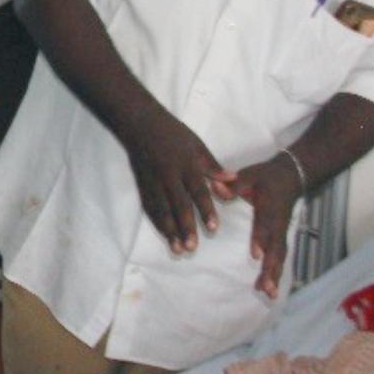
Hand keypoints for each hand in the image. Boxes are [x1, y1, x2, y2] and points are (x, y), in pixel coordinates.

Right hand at [122, 110, 234, 252]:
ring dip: (170, 231)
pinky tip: (165, 235)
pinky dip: (157, 223)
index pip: (197, 191)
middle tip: (193, 247)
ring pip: (162, 210)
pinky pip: (150, 207)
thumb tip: (232, 180)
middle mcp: (169, 176)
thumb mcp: (197, 145)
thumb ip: (213, 165)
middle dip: (185, 227)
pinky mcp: (143, 185)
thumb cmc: (173, 133)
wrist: (141, 124)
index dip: (206, 210)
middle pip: (178, 205)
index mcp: (186, 165)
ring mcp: (153, 182)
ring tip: (178, 249)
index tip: (213, 228)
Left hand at [223, 155, 302, 296]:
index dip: (262, 239)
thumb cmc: (266, 177)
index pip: (266, 226)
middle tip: (266, 287)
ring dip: (275, 275)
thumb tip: (217, 188)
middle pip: (277, 249)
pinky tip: (270, 288)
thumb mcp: (250, 174)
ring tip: (270, 294)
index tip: (257, 255)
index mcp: (270, 209)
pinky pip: (280, 256)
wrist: (290, 176)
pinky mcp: (280, 236)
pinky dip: (276, 272)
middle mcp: (278, 224)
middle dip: (272, 268)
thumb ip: (234, 183)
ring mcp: (281, 231)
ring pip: (280, 256)